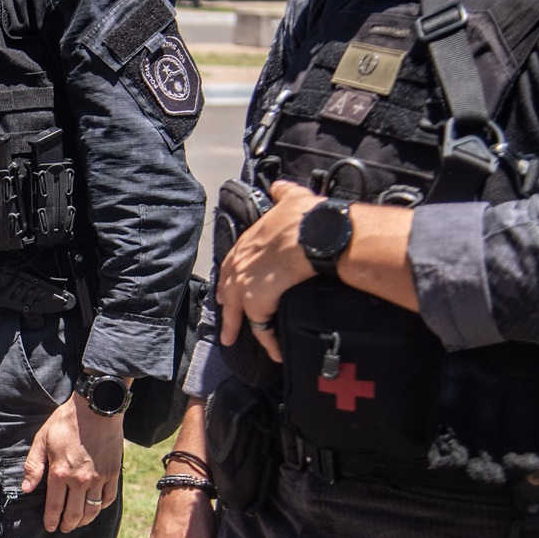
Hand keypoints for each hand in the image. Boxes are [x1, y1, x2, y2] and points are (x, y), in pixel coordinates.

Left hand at [21, 397, 123, 531]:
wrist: (96, 409)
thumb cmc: (66, 422)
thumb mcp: (42, 440)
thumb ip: (33, 466)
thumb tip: (26, 489)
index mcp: (59, 473)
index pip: (54, 506)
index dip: (51, 520)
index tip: (49, 527)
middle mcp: (79, 480)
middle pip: (74, 513)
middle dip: (67, 525)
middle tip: (63, 529)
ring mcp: (98, 478)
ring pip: (92, 509)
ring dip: (84, 520)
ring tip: (78, 523)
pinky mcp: (112, 473)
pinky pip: (108, 498)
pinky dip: (101, 507)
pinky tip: (95, 507)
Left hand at [216, 180, 323, 362]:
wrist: (314, 234)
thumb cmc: (306, 216)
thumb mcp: (292, 198)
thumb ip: (284, 193)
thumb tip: (281, 185)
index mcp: (248, 241)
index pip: (232, 261)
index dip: (230, 275)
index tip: (226, 287)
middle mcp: (241, 263)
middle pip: (227, 289)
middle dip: (225, 305)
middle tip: (223, 319)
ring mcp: (246, 283)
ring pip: (236, 311)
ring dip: (234, 327)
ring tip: (231, 340)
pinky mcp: (258, 301)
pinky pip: (261, 327)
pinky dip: (267, 341)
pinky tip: (272, 352)